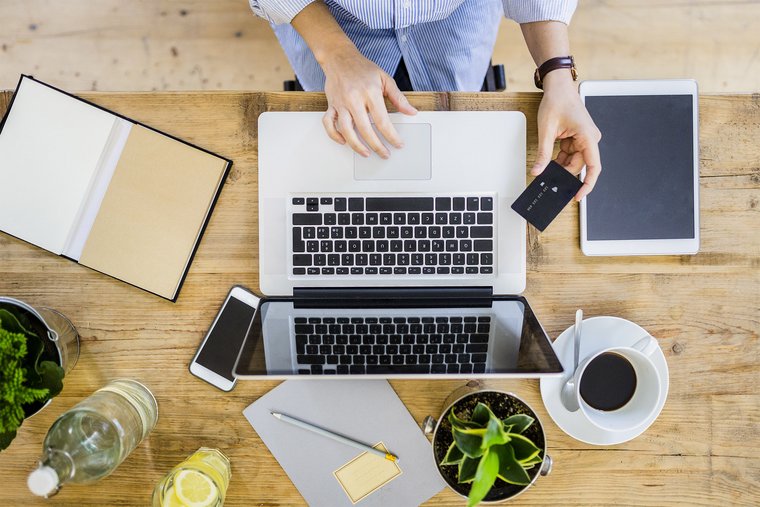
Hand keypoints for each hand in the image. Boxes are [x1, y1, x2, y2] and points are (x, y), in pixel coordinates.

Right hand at [321, 48, 416, 157]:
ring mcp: (341, 104)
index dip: (391, 136)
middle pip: (365, 130)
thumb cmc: (362, 68)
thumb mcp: (385, 79)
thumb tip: (411, 112)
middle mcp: (354, 100)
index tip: (398, 144)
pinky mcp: (331, 105)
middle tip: (385, 154)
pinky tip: (344, 141)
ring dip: (356, 145)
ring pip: (346, 130)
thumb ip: (398, 98)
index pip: (382, 121)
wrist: (339, 57)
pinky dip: (334, 135)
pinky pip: (328, 124)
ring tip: (366, 153)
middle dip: (377, 146)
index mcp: (370, 93)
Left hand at [531, 72, 601, 200]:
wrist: (558, 87)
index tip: (579, 196)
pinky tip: (550, 162)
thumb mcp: (546, 130)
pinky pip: (570, 154)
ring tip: (547, 168)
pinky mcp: (578, 138)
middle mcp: (590, 139)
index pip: (593, 167)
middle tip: (550, 182)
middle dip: (565, 174)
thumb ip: (543, 153)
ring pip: (574, 161)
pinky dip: (560, 159)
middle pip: (580, 166)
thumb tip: (538, 171)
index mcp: (587, 136)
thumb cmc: (556, 101)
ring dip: (561, 166)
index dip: (587, 184)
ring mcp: (584, 139)